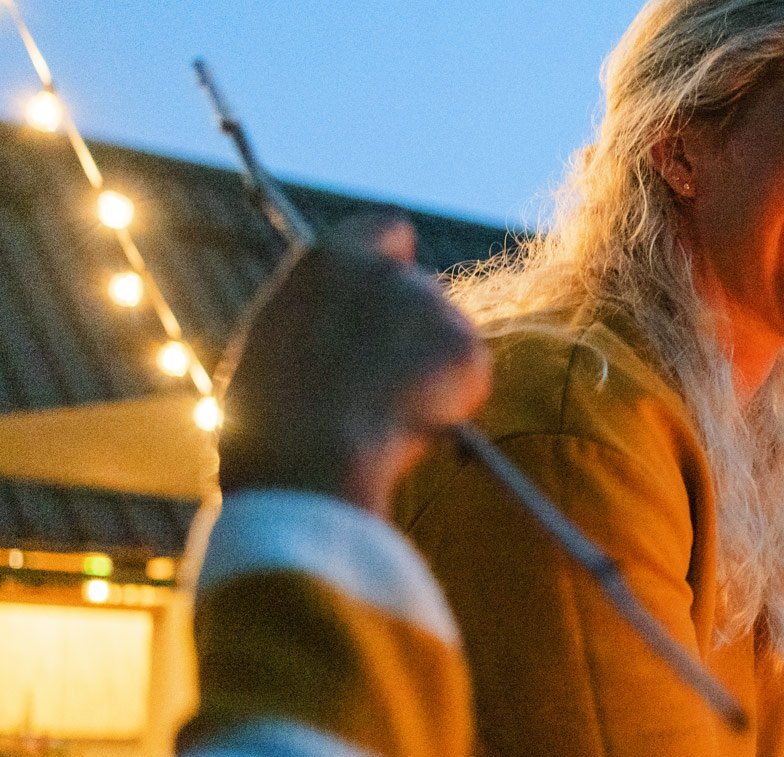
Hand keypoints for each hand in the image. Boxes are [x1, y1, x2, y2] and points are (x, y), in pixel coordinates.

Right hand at [217, 213, 487, 513]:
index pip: (388, 229)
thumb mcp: (274, 344)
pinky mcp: (465, 348)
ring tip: (389, 411)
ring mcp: (431, 307)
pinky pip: (470, 373)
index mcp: (330, 260)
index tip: (389, 294)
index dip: (393, 260)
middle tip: (389, 377)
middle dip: (414, 327)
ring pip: (448, 333)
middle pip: (422, 289)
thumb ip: (316, 318)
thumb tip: (335, 331)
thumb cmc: (272, 416)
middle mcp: (387, 271)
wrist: (310, 459)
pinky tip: (412, 423)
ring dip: (433, 364)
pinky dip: (454, 398)